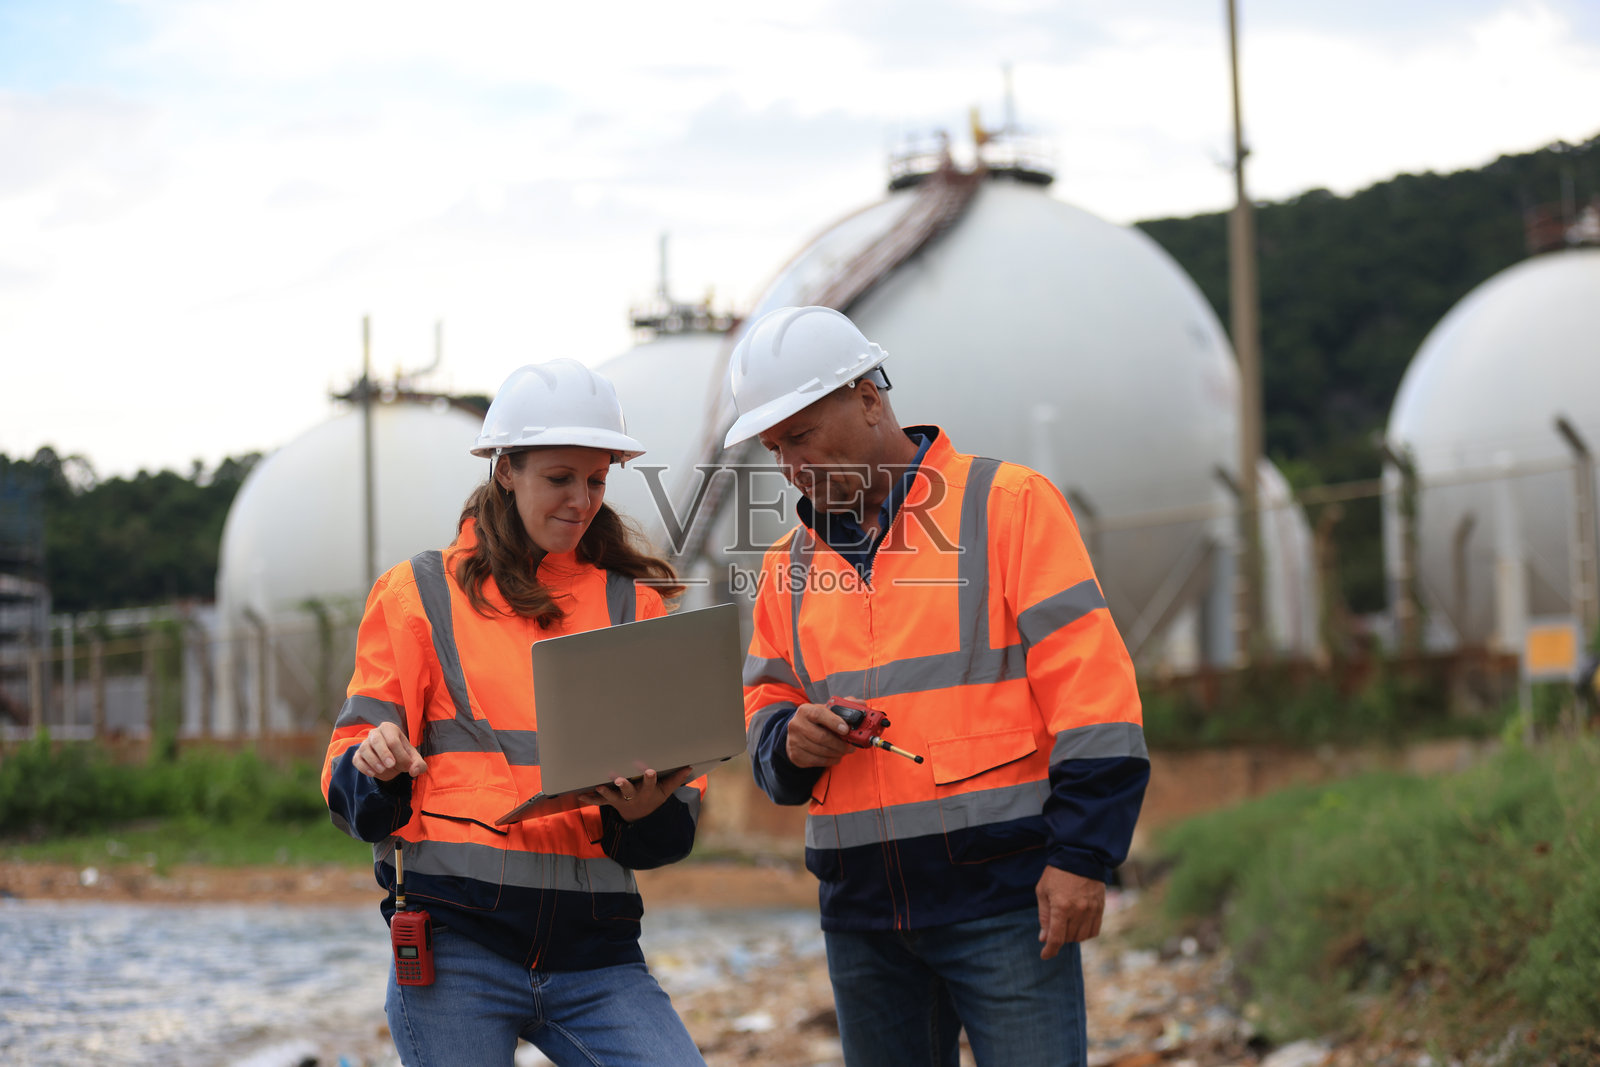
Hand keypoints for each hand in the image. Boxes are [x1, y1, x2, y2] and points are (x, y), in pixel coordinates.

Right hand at [352, 721, 426, 781]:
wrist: (391, 763)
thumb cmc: (403, 757)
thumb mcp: (414, 760)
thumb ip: (419, 765)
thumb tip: (414, 771)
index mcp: (390, 729)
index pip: (393, 741)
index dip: (400, 755)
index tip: (407, 766)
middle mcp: (375, 733)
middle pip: (376, 740)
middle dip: (384, 753)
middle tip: (391, 765)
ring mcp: (365, 743)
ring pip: (364, 749)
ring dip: (373, 761)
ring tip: (382, 770)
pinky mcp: (358, 755)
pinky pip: (357, 759)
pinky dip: (363, 767)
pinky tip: (373, 773)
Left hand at [579, 767, 694, 821]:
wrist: (641, 818)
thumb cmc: (653, 799)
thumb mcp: (666, 791)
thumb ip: (676, 779)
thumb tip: (690, 766)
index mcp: (647, 792)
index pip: (650, 784)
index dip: (650, 778)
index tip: (650, 771)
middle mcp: (633, 797)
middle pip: (628, 791)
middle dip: (624, 786)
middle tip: (619, 780)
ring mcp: (621, 801)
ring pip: (612, 797)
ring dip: (605, 792)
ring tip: (599, 787)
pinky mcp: (611, 803)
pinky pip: (599, 802)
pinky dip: (590, 799)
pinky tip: (580, 795)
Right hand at [785, 702, 855, 767]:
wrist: (797, 733)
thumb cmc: (817, 721)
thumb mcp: (827, 710)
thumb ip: (845, 705)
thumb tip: (862, 704)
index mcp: (805, 710)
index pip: (819, 714)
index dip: (834, 722)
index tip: (846, 730)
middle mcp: (796, 724)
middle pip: (821, 737)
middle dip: (840, 744)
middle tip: (850, 746)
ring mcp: (794, 741)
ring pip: (821, 751)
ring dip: (837, 753)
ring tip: (845, 751)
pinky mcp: (796, 755)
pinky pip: (817, 761)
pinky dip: (830, 760)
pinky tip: (835, 756)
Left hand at [1036, 865, 1103, 958]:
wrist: (1080, 856)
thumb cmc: (1057, 873)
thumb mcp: (1043, 892)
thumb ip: (1044, 917)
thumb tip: (1044, 938)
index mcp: (1061, 907)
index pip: (1056, 938)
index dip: (1050, 950)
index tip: (1045, 955)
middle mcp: (1078, 911)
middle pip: (1069, 938)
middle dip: (1059, 938)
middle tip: (1053, 928)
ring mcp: (1091, 910)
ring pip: (1082, 937)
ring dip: (1072, 936)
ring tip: (1065, 924)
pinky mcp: (1100, 908)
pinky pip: (1094, 930)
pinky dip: (1085, 933)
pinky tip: (1078, 925)